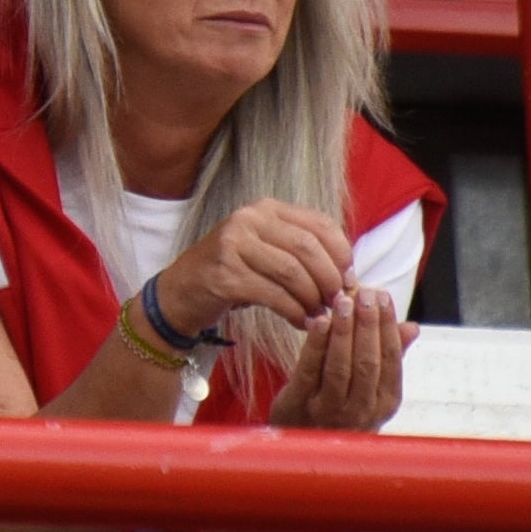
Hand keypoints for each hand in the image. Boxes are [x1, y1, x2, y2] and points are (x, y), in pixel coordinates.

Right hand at [154, 198, 353, 333]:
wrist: (181, 293)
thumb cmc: (233, 273)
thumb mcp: (267, 251)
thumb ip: (301, 253)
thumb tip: (348, 275)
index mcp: (265, 208)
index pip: (320, 224)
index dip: (342, 254)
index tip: (349, 280)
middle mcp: (248, 219)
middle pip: (308, 247)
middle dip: (330, 280)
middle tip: (338, 304)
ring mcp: (233, 244)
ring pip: (293, 273)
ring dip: (313, 300)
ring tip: (319, 316)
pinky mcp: (225, 274)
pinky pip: (274, 295)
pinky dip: (295, 313)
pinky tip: (301, 323)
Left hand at [268, 286, 415, 429]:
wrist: (305, 448)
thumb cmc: (341, 410)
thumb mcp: (371, 389)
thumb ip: (389, 357)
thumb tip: (413, 327)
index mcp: (384, 404)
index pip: (392, 360)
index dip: (388, 326)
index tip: (383, 296)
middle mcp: (361, 411)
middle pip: (368, 362)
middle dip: (369, 324)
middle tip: (366, 293)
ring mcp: (330, 411)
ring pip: (342, 367)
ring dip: (344, 331)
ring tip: (343, 300)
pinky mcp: (300, 405)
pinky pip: (310, 370)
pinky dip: (316, 344)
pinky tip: (320, 320)